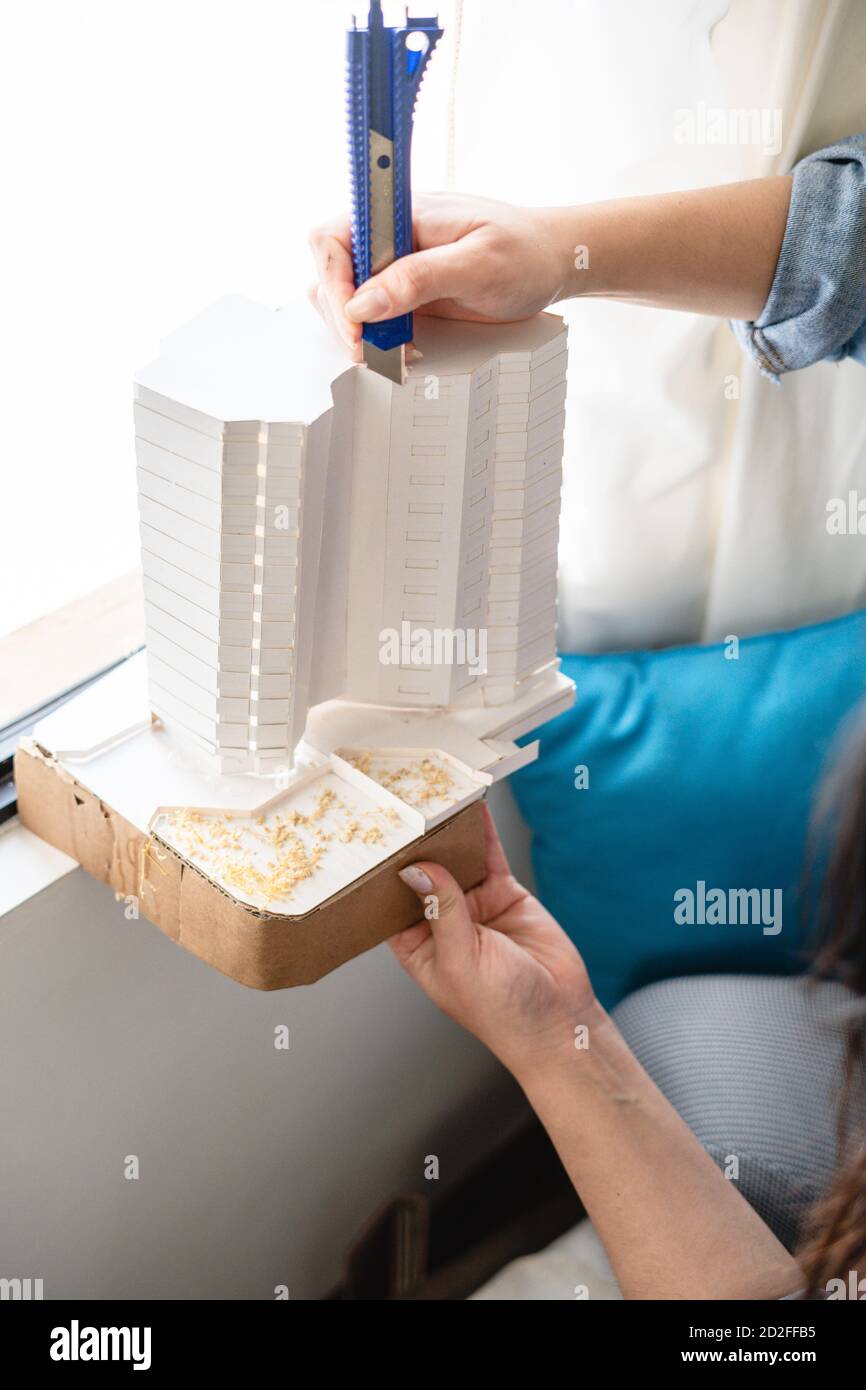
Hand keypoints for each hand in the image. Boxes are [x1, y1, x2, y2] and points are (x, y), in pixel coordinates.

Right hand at [308, 193, 569, 358]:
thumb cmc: (525, 252)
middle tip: (371, 351)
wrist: (554, 261)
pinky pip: (372, 317)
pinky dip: (377, 339)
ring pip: (345, 299)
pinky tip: (402, 349)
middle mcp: (389, 238)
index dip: (334, 283)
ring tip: (391, 352)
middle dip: (343, 318)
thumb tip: (364, 304)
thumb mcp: (477, 264)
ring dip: (357, 332)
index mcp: (399, 214)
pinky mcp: (406, 292)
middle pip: (330, 274)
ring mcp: (395, 266)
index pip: (333, 238)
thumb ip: (419, 279)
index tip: (355, 323)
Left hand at [391, 804, 597, 1077]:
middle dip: (411, 844)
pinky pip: (489, 856)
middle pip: (421, 873)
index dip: (379, 873)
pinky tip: (472, 806)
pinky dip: (482, 832)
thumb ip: (442, 910)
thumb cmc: (503, 1011)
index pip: (388, 902)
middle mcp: (440, 922)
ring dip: (446, 832)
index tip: (367, 839)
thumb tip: (417, 868)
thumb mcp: (462, 960)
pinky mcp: (503, 893)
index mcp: (417, 946)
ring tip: (432, 796)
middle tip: (398, 805)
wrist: (560, 1020)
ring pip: (454, 859)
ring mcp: (473, 905)